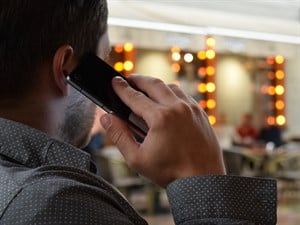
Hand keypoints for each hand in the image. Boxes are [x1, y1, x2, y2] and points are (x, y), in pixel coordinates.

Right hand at [100, 75, 224, 186]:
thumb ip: (119, 136)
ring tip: (146, 88)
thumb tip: (106, 118)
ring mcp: (191, 109)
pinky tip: (166, 99)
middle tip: (128, 79)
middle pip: (153, 84)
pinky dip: (172, 93)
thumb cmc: (171, 172)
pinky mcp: (200, 113)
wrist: (202, 180)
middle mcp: (177, 108)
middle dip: (138, 79)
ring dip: (156, 85)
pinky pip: (184, 95)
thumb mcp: (137, 158)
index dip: (121, 88)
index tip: (114, 81)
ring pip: (170, 87)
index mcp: (160, 118)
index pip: (135, 97)